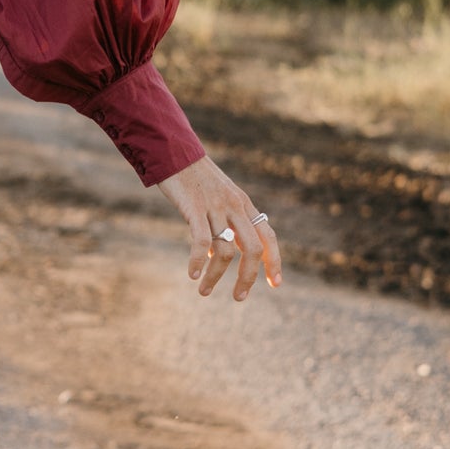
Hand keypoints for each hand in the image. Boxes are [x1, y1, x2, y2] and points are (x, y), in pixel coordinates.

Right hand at [156, 154, 282, 300]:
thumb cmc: (192, 178)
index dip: (274, 261)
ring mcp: (216, 207)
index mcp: (244, 205)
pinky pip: (202, 241)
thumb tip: (213, 257)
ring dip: (216, 276)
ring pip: (225, 250)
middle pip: (253, 248)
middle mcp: (235, 207)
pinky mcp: (194, 208)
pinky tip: (192, 274)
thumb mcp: (215, 200)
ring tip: (204, 291)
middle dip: (248, 277)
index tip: (275, 284)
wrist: (174, 151)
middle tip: (238, 297)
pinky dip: (197, 261)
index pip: (268, 236)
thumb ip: (221, 226)